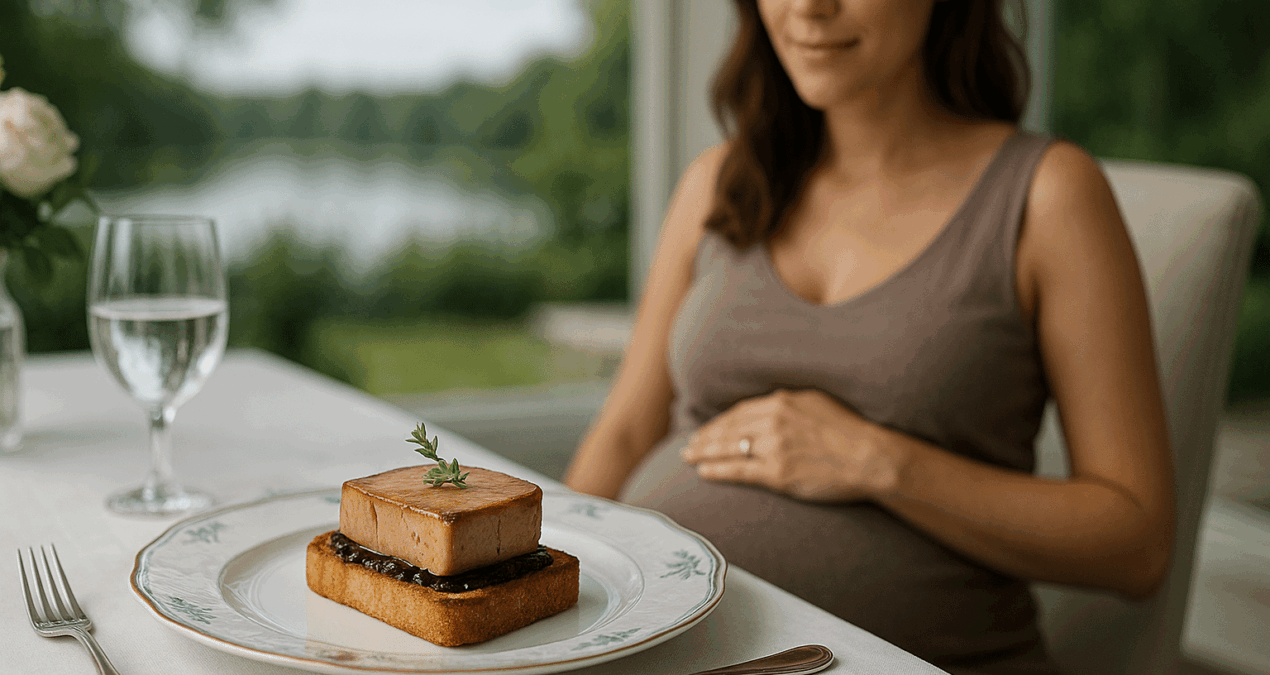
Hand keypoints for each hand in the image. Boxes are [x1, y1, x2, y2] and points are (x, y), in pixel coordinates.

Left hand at [680, 388, 897, 501]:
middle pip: (728, 428)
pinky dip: (717, 471)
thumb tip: (772, 404)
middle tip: (689, 445)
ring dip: (704, 453)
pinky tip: (704, 472)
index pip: (740, 411)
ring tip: (689, 457)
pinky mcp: (777, 472)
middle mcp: (773, 420)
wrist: (872, 456)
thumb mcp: (818, 402)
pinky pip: (738, 470)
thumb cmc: (851, 431)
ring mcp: (774, 447)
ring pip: (728, 448)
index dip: (720, 422)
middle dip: (705, 437)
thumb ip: (790, 403)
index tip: (708, 428)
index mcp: (782, 401)